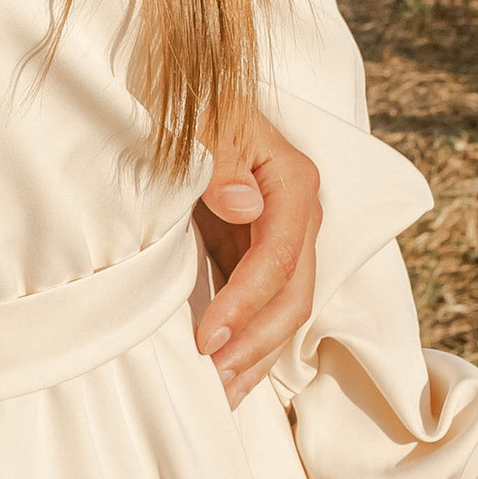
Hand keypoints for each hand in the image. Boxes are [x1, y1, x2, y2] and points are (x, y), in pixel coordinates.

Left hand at [193, 107, 320, 403]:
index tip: (207, 339)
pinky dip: (247, 339)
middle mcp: (297, 212)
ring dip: (256, 354)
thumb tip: (243, 206)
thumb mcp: (199, 117)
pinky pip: (262, 301)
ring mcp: (281, 232)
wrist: (180, 84)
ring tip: (221, 394)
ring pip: (285, 307)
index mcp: (290, 180)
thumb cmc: (188, 96)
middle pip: (293, 294)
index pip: (279, 258)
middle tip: (214, 382)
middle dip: (256, 344)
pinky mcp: (255, 246)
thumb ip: (220, 160)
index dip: (245, 304)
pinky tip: (226, 373)